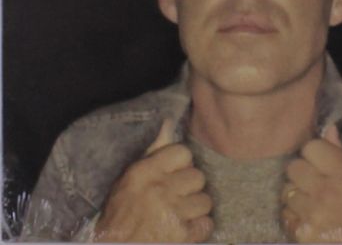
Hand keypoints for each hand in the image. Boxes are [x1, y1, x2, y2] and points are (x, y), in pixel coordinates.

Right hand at [94, 119, 213, 242]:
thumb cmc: (121, 214)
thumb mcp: (131, 178)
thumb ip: (154, 151)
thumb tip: (169, 123)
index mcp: (146, 172)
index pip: (183, 153)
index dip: (182, 164)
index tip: (175, 174)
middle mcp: (161, 189)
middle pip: (198, 176)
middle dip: (190, 188)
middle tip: (177, 197)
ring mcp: (173, 213)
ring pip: (205, 201)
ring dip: (195, 209)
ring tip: (181, 214)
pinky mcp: (182, 236)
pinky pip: (206, 224)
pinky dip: (198, 229)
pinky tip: (185, 229)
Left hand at [281, 125, 341, 242]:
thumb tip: (328, 128)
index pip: (310, 147)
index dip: (313, 153)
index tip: (319, 162)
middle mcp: (326, 192)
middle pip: (293, 167)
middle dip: (301, 173)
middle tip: (313, 183)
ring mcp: (312, 215)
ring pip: (286, 190)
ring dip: (296, 195)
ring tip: (311, 203)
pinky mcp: (303, 234)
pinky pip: (285, 214)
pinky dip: (294, 216)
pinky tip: (308, 219)